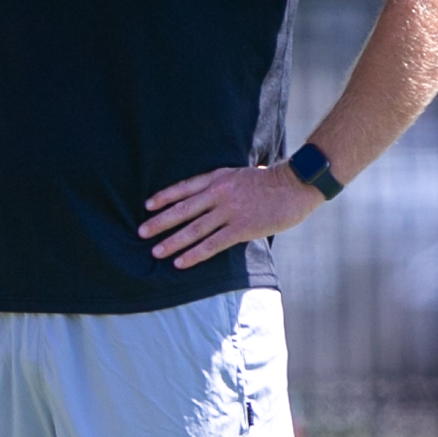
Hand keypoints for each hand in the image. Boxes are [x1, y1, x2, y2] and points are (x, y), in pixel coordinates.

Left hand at [141, 161, 324, 267]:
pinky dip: (194, 254)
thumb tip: (210, 194)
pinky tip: (180, 262)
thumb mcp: (241, 174)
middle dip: (160, 222)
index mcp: (218, 177)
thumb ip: (224, 184)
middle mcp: (219, 193)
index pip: (184, 187)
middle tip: (141, 232)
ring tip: (156, 252)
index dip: (164, 197)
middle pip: (183, 209)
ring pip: (193, 229)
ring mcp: (229, 211)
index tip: (147, 206)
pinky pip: (212, 244)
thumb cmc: (272, 181)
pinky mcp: (241, 228)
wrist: (296, 185)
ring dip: (173, 241)